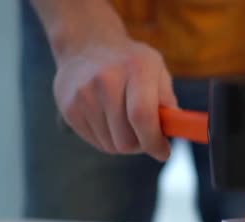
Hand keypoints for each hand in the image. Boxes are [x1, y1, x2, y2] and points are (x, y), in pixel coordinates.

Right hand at [53, 38, 176, 160]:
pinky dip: (108, 139)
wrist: (87, 46)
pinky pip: (95, 142)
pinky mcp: (68, 108)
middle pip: (126, 139)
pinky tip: (109, 120)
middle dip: (142, 145)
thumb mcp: (157, 71)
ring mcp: (84, 94)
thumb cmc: (132, 64)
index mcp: (136, 68)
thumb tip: (175, 130)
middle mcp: (106, 79)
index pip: (142, 116)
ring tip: (127, 124)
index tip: (164, 152)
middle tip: (147, 136)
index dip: (154, 141)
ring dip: (124, 143)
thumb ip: (167, 101)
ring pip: (111, 145)